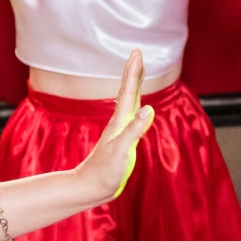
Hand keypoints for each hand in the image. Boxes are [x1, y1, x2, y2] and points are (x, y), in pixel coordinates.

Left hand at [73, 50, 154, 202]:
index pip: (129, 92)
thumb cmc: (104, 171)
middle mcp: (120, 123)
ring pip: (129, 102)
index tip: (137, 53)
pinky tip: (138, 106)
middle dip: (134, 73)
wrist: (90, 187)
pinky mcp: (123, 140)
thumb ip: (134, 130)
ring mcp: (120, 131)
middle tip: (137, 54)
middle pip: (128, 92)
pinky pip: (132, 116)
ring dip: (134, 85)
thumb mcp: (121, 151)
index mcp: (120, 122)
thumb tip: (149, 108)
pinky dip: (136, 105)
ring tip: (138, 73)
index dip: (134, 72)